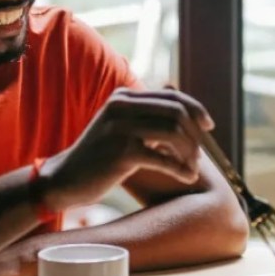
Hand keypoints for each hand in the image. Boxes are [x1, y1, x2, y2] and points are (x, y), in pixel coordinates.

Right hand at [40, 88, 213, 210]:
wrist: (65, 179)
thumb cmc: (99, 157)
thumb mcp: (122, 128)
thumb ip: (147, 116)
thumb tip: (185, 108)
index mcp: (124, 96)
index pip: (172, 96)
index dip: (196, 109)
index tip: (209, 126)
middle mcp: (122, 105)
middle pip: (176, 111)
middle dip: (195, 134)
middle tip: (199, 155)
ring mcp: (120, 127)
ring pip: (173, 132)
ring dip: (190, 152)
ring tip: (191, 168)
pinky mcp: (121, 152)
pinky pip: (163, 158)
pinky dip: (181, 169)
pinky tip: (187, 177)